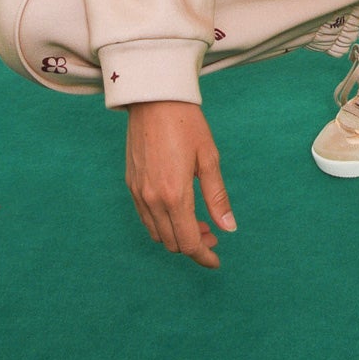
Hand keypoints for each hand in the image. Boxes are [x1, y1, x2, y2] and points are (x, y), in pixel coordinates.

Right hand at [125, 100, 235, 268]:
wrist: (154, 99)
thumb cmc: (186, 124)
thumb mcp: (209, 158)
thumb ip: (217, 197)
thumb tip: (229, 228)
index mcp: (175, 195)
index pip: (189, 242)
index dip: (204, 256)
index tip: (216, 260)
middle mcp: (152, 199)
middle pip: (172, 242)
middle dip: (194, 245)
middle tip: (213, 234)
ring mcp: (138, 193)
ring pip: (157, 233)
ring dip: (177, 236)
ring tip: (198, 223)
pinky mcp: (130, 185)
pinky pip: (145, 218)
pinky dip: (162, 224)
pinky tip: (177, 211)